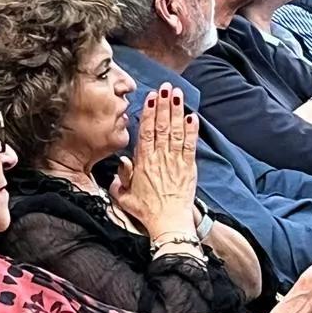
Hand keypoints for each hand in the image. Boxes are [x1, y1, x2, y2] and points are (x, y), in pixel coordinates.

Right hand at [110, 83, 199, 236]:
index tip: (151, 97)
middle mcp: (160, 159)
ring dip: (177, 111)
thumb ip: (119, 179)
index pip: (146, 132)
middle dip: (164, 105)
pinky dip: (192, 130)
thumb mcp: (124, 197)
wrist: (169, 224)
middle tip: (165, 87)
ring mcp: (176, 162)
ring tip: (177, 94)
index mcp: (143, 163)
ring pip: (176, 132)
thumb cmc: (147, 212)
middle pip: (162, 126)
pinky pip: (191, 145)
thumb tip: (122, 163)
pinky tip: (192, 116)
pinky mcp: (189, 168)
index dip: (149, 113)